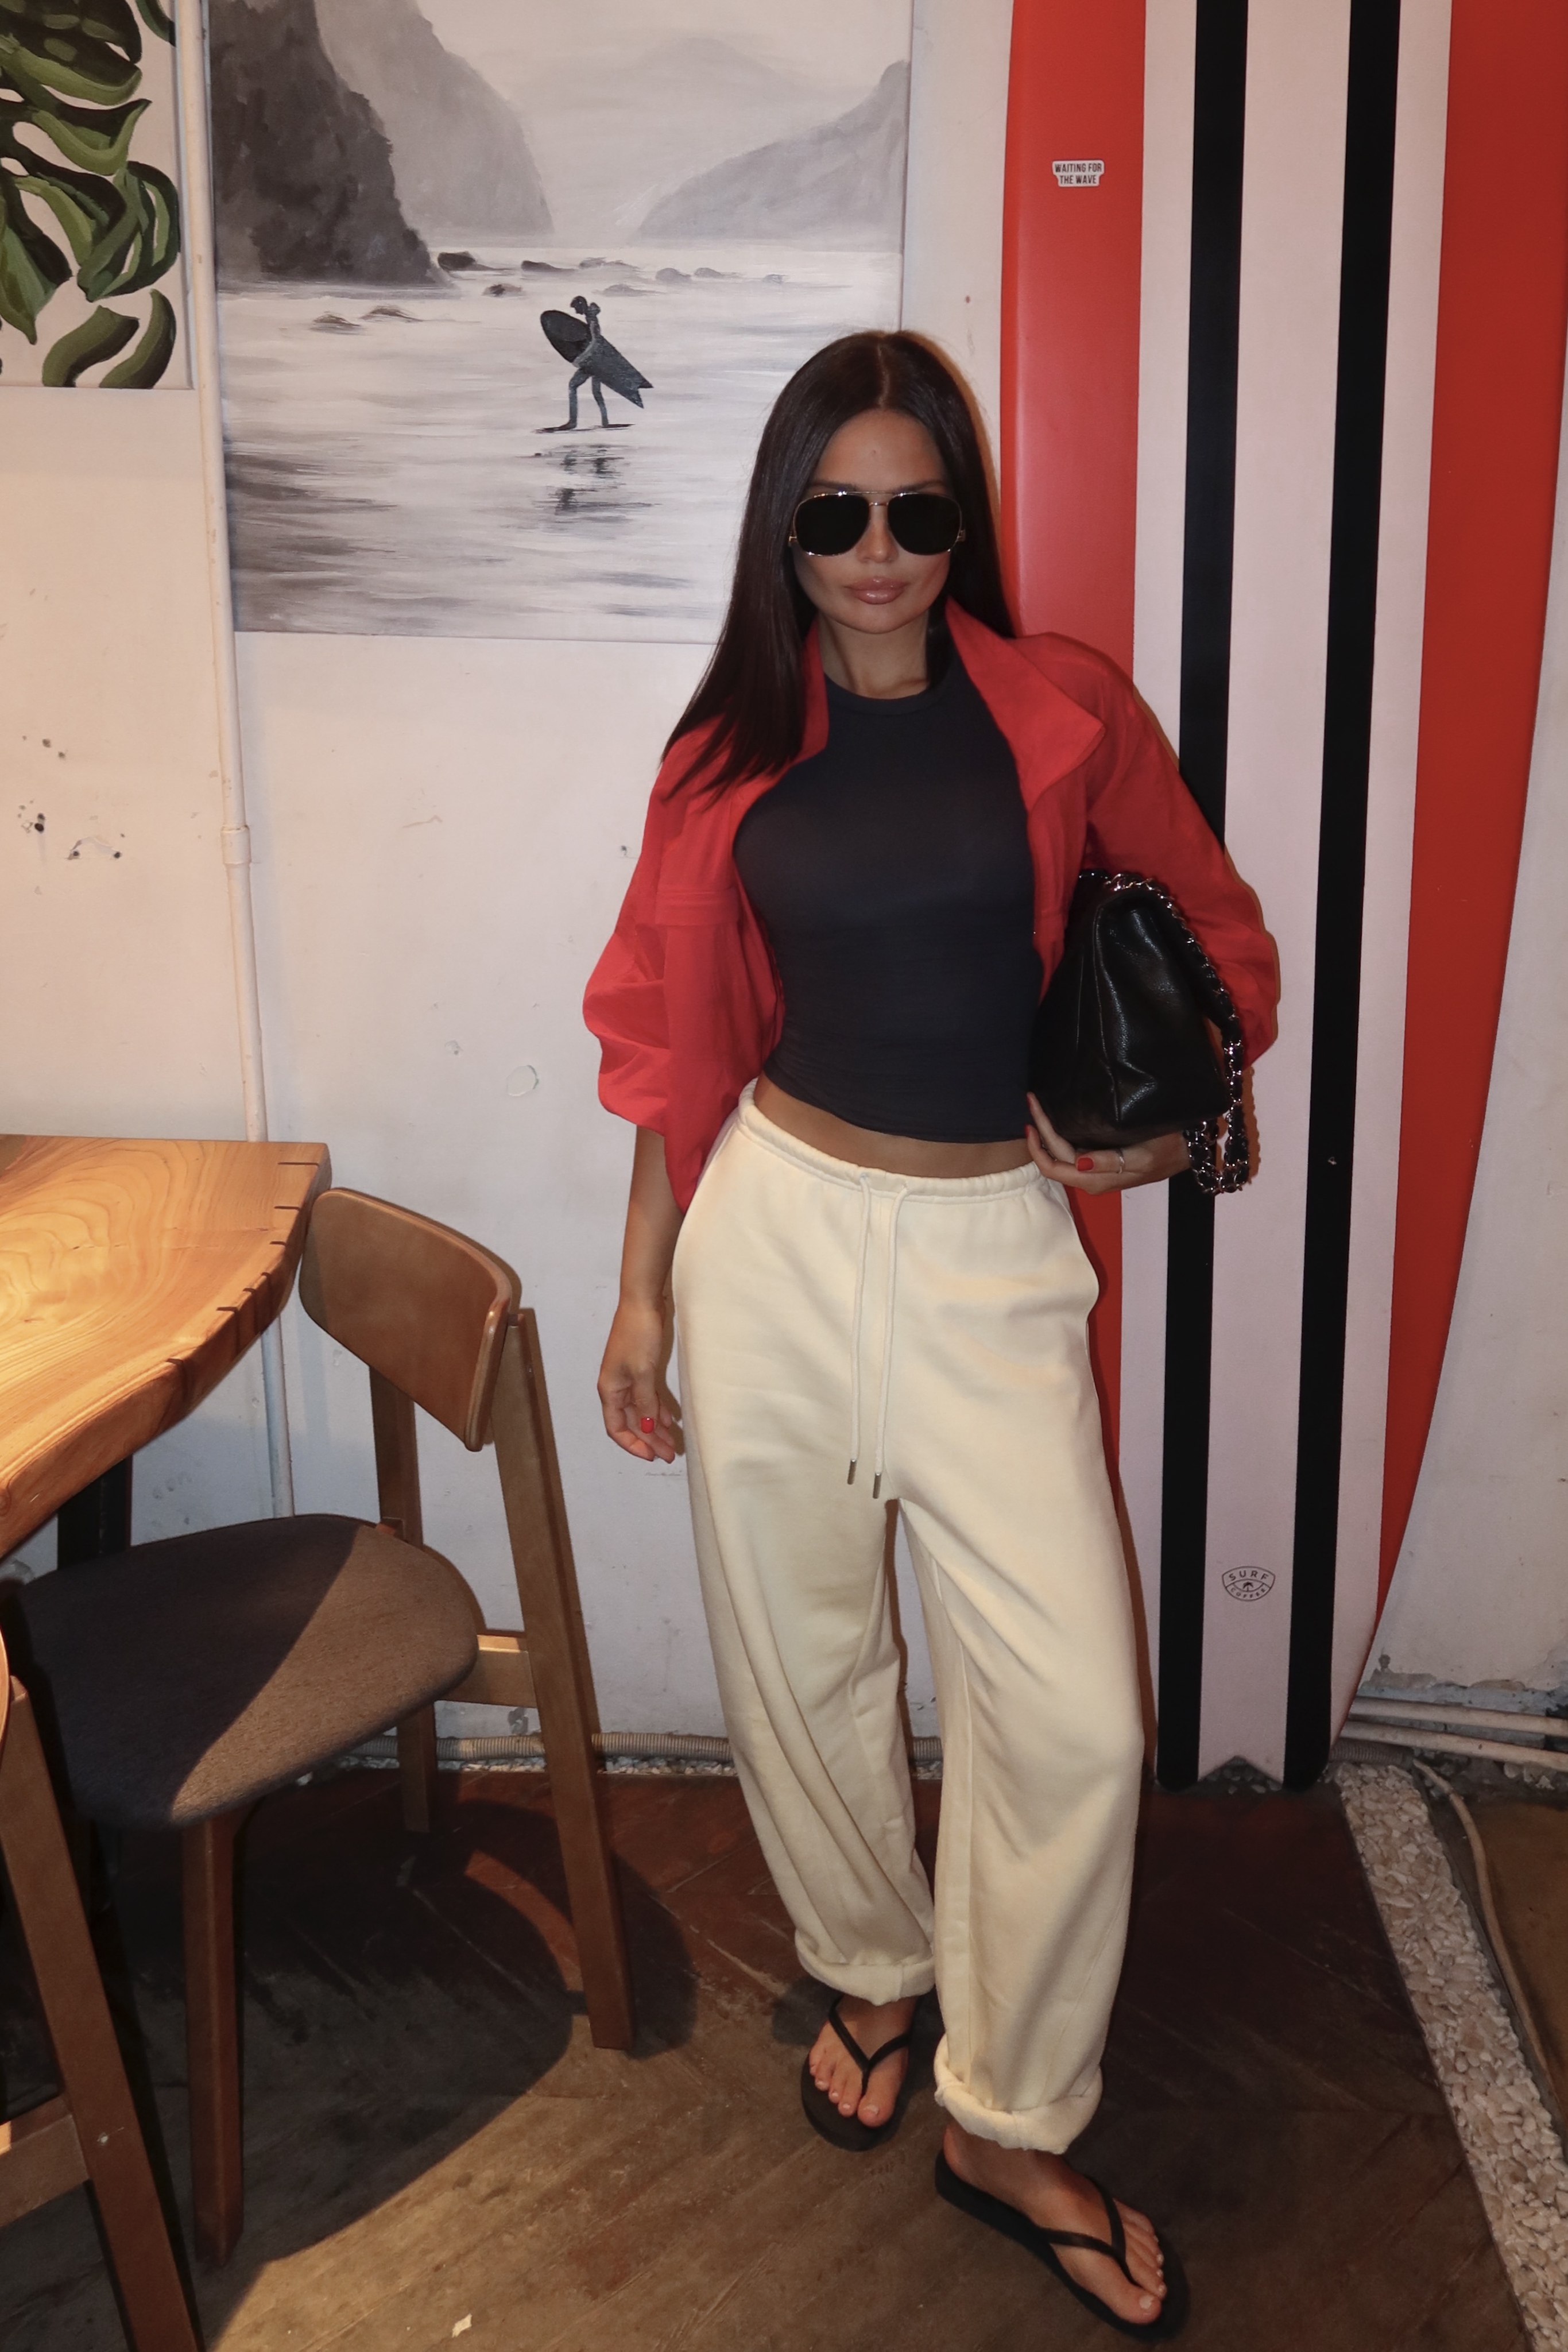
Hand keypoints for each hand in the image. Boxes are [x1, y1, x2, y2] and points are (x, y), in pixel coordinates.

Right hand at [598, 1295, 680, 1461]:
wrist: (641, 1303)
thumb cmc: (638, 1335)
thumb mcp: (642, 1372)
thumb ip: (645, 1402)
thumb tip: (647, 1429)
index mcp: (610, 1390)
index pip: (616, 1428)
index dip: (632, 1445)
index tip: (651, 1456)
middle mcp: (616, 1387)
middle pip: (631, 1423)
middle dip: (649, 1440)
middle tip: (669, 1453)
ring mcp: (628, 1378)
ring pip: (640, 1411)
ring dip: (654, 1428)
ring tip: (672, 1442)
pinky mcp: (640, 1369)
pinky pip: (647, 1397)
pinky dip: (656, 1409)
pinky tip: (668, 1419)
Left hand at [1026, 1095, 1191, 1194]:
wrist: (1187, 1150)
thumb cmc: (1166, 1150)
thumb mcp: (1141, 1157)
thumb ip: (1109, 1162)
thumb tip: (1079, 1163)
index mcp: (1095, 1180)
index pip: (1054, 1167)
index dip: (1037, 1147)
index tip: (1031, 1121)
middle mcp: (1089, 1178)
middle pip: (1053, 1158)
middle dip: (1039, 1132)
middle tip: (1033, 1101)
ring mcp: (1093, 1170)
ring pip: (1060, 1155)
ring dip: (1046, 1134)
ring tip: (1039, 1107)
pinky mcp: (1099, 1161)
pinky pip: (1071, 1151)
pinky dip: (1059, 1135)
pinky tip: (1056, 1119)